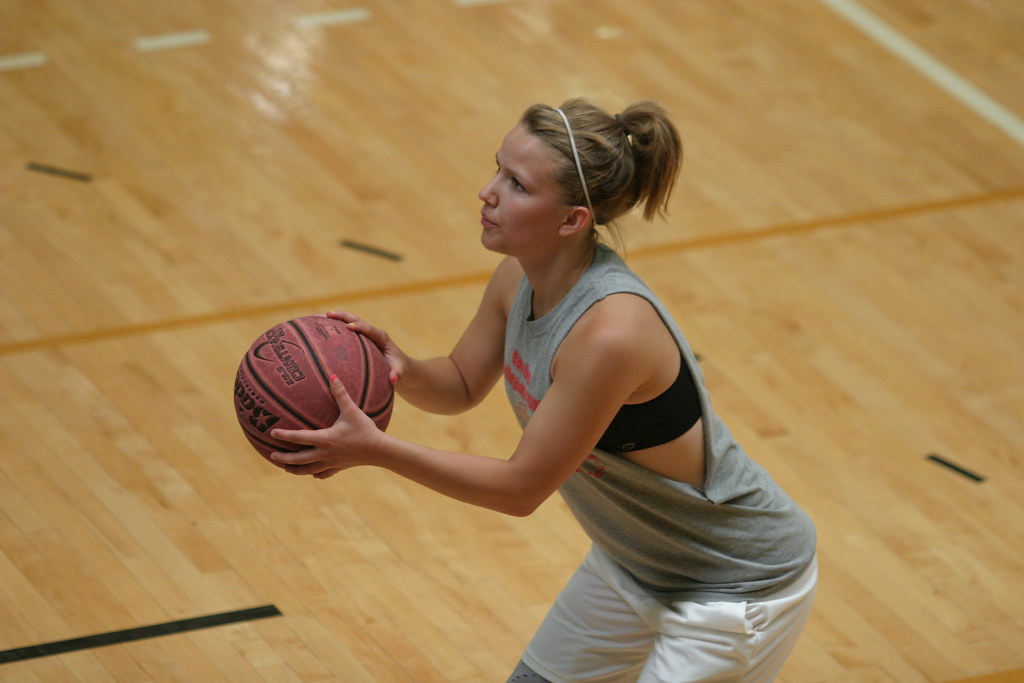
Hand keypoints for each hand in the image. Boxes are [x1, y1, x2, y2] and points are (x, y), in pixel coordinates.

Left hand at [269, 374, 384, 478]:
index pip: (299, 438)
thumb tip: (333, 376)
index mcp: (325, 439)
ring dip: (295, 469)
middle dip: (284, 458)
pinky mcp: (339, 468)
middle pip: (299, 459)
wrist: (380, 451)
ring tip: (285, 468)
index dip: (284, 435)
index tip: (272, 433)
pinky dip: (315, 474)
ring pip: (308, 470)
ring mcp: (331, 463)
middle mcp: (325, 453)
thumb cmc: (365, 429)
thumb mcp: (352, 410)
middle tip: (272, 455)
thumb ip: (341, 394)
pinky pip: (323, 474)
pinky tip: (312, 474)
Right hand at [326, 311, 406, 385]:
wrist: (398, 364)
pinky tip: (318, 328)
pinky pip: (345, 331)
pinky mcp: (359, 337)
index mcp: (381, 337)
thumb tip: (393, 380)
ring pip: (348, 322)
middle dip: (343, 316)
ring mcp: (364, 334)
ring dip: (335, 318)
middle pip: (356, 320)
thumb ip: (397, 374)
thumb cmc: (399, 368)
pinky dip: (333, 327)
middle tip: (328, 314)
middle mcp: (372, 332)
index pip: (369, 330)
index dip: (359, 327)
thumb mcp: (400, 371)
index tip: (348, 326)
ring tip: (318, 317)